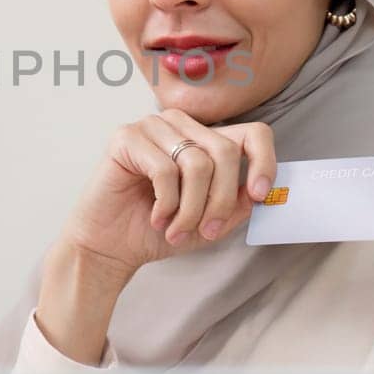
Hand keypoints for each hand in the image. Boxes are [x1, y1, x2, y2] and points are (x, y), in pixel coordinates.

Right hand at [59, 108, 278, 278]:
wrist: (109, 248)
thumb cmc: (155, 231)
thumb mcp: (209, 222)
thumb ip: (236, 203)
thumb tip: (262, 190)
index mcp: (203, 138)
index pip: (252, 133)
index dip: (264, 162)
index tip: (259, 195)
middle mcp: (179, 125)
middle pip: (225, 152)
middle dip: (219, 201)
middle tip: (206, 231)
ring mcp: (151, 126)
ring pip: (197, 163)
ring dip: (191, 209)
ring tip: (176, 229)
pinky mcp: (126, 138)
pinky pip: (165, 170)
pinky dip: (166, 203)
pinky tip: (156, 217)